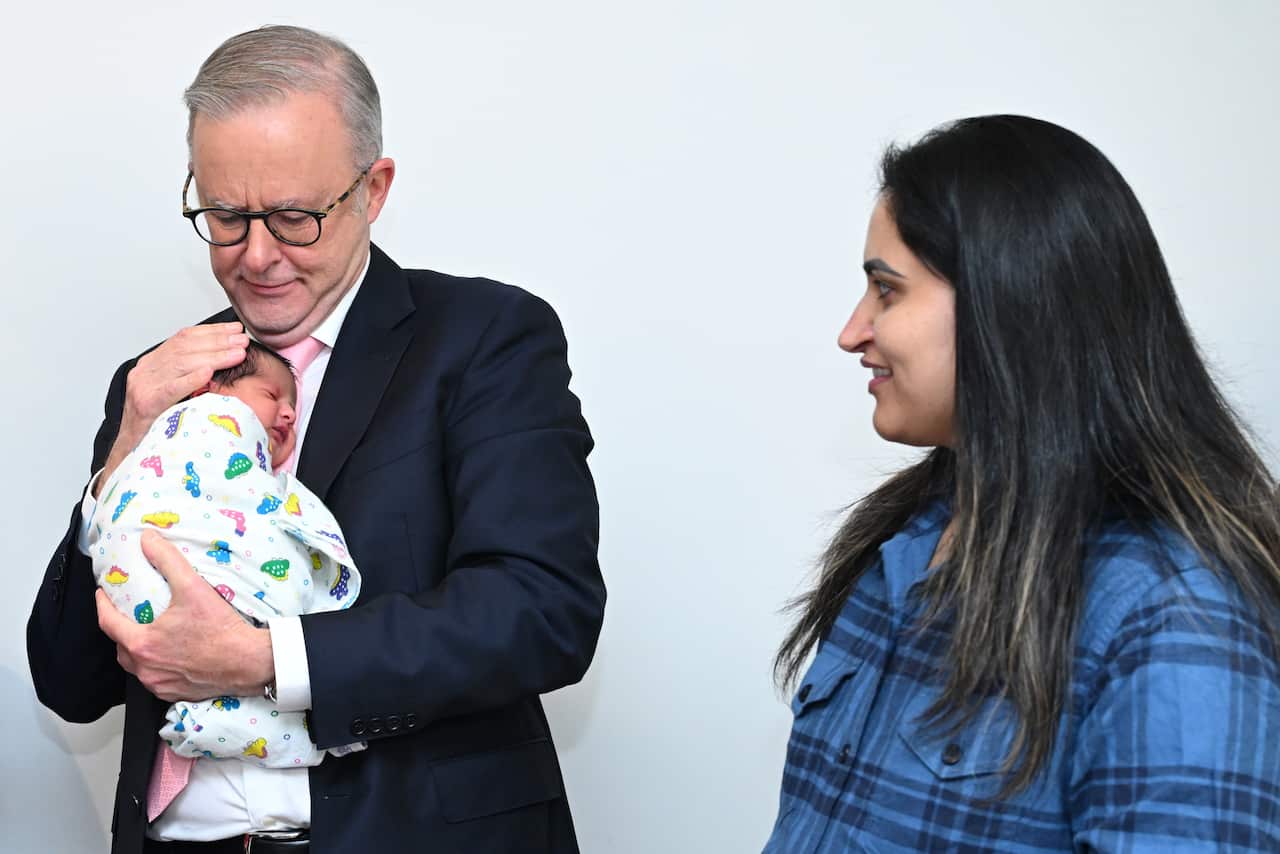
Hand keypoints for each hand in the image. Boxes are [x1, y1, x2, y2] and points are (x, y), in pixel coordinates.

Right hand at [95, 322, 248, 496]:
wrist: (131, 451)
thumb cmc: (157, 423)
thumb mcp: (174, 393)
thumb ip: (190, 374)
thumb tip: (225, 358)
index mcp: (152, 364)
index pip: (183, 338)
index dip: (212, 332)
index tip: (236, 330)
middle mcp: (145, 371)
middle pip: (185, 348)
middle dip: (218, 342)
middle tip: (243, 340)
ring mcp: (142, 386)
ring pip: (181, 363)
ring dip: (214, 356)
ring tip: (237, 354)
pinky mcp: (144, 404)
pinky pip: (171, 388)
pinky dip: (191, 378)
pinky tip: (210, 372)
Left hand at [96, 530, 274, 700]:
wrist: (248, 661)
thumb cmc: (221, 630)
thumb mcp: (192, 587)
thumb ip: (167, 560)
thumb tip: (149, 541)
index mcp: (142, 644)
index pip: (107, 622)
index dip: (102, 605)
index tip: (103, 594)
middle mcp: (146, 668)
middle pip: (119, 646)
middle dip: (119, 628)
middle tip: (128, 613)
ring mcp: (159, 683)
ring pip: (136, 665)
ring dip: (136, 649)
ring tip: (148, 633)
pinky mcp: (174, 693)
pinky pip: (154, 679)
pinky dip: (155, 666)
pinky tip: (168, 655)